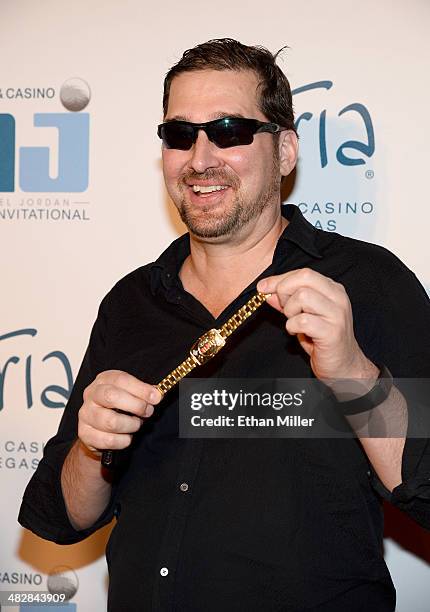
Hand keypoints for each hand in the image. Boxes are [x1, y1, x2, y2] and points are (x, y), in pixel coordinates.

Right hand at [78, 370, 161, 453]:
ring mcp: (86, 414)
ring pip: (111, 422)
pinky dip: (124, 440)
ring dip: (131, 425)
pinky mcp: (85, 433)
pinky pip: (109, 440)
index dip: (140, 389)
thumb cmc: (117, 408)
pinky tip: (127, 437)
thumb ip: (142, 392)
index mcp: (103, 380)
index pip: (121, 380)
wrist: (98, 430)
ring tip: (136, 424)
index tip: (156, 397)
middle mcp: (91, 395)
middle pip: (111, 397)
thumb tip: (156, 395)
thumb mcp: (129, 394)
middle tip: (148, 411)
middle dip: (136, 405)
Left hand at [257, 268, 377, 380]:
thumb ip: (286, 301)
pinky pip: (302, 321)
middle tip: (284, 308)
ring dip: (290, 311)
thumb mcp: (302, 315)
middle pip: (304, 278)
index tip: (263, 287)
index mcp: (332, 290)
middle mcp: (338, 298)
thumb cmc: (323, 340)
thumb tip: (267, 290)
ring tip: (294, 322)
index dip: (280, 279)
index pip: (304, 273)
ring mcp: (337, 314)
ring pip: (302, 297)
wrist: (343, 365)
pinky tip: (298, 333)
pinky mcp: (332, 332)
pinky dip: (292, 326)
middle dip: (285, 291)